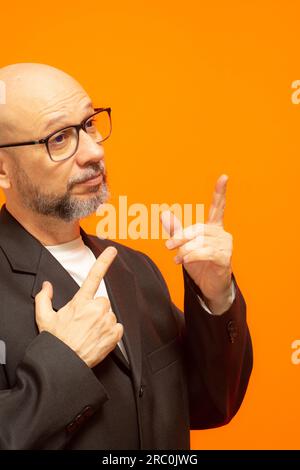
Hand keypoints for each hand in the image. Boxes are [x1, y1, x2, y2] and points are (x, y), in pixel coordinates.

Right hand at [35, 246, 123, 367]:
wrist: (64, 363)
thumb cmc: (55, 341)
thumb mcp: (44, 318)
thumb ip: (44, 298)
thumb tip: (47, 286)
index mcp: (81, 302)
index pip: (94, 276)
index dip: (104, 261)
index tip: (112, 251)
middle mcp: (96, 309)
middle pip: (102, 301)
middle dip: (95, 310)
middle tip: (84, 323)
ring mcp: (106, 321)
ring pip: (109, 315)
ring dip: (102, 321)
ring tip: (89, 333)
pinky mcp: (114, 335)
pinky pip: (117, 328)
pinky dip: (110, 332)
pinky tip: (98, 338)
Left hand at [161, 175, 232, 314]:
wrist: (209, 286)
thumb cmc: (199, 264)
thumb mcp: (185, 245)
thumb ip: (176, 230)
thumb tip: (163, 214)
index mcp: (214, 227)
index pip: (218, 207)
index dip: (220, 192)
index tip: (224, 176)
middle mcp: (222, 234)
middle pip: (199, 228)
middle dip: (181, 237)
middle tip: (168, 246)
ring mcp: (226, 246)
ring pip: (200, 241)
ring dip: (185, 250)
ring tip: (177, 259)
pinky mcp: (225, 259)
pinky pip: (206, 252)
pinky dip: (192, 256)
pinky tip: (185, 261)